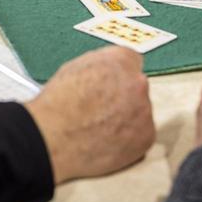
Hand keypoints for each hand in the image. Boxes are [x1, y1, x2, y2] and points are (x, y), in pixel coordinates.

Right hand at [25, 47, 153, 184]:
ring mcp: (145, 110)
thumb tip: (105, 73)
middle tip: (102, 108)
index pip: (130, 60)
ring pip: (140, 111)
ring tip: (100, 127)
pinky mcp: (146, 137)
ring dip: (126, 117)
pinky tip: (107, 140)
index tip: (110, 85)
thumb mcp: (74, 69)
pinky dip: (128, 138)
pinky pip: (141, 134)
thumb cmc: (57, 106)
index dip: (117, 75)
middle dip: (123, 96)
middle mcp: (137, 83)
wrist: (54, 139)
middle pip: (136, 86)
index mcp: (119, 61)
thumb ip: (99, 67)